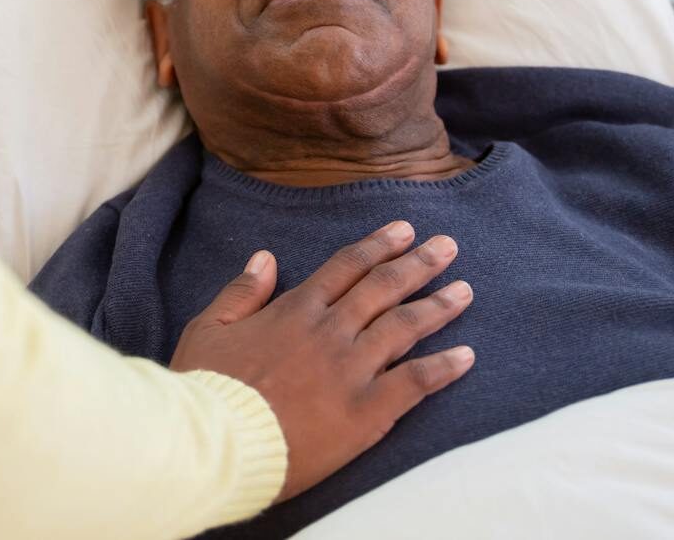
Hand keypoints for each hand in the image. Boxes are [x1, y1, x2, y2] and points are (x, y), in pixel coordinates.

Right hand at [169, 221, 474, 502]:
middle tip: (448, 247)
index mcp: (294, 310)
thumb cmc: (207, 386)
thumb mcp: (209, 327)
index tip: (404, 230)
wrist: (218, 442)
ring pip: (404, 328)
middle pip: (383, 289)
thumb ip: (242, 291)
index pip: (345, 268)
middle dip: (418, 264)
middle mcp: (329, 332)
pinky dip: (443, 368)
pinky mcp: (366, 411)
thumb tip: (265, 257)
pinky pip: (414, 382)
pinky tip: (466, 356)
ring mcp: (351, 370)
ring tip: (465, 291)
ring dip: (437, 307)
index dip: (377, 246)